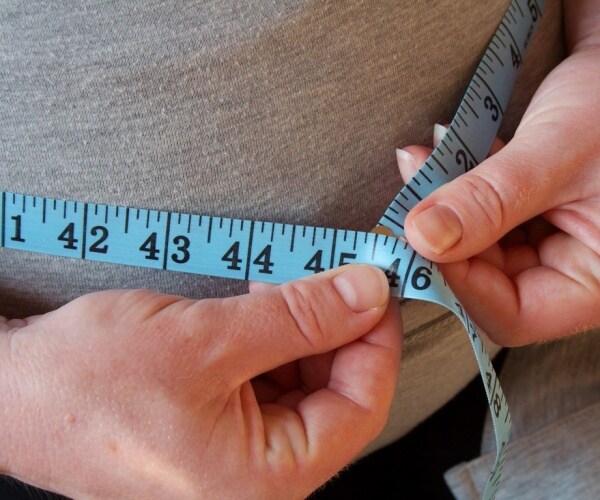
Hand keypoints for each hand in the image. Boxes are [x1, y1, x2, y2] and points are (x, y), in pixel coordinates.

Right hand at [0, 264, 400, 498]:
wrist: (12, 391)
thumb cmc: (88, 381)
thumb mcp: (206, 339)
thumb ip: (297, 316)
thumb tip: (368, 291)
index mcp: (264, 480)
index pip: (361, 408)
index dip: (378, 340)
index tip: (379, 285)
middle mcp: (258, 477)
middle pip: (337, 393)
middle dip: (339, 327)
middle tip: (334, 270)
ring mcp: (239, 451)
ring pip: (305, 381)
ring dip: (304, 326)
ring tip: (286, 279)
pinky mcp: (220, 424)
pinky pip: (271, 379)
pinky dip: (275, 338)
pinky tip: (261, 303)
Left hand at [397, 31, 599, 344]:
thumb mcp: (559, 148)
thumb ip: (491, 198)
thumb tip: (421, 238)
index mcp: (598, 280)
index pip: (513, 315)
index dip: (459, 283)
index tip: (419, 236)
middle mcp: (574, 269)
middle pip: (488, 282)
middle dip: (442, 236)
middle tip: (411, 189)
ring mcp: (551, 242)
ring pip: (478, 248)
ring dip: (444, 208)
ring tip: (423, 159)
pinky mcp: (532, 214)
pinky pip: (483, 218)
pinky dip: (458, 190)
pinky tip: (440, 153)